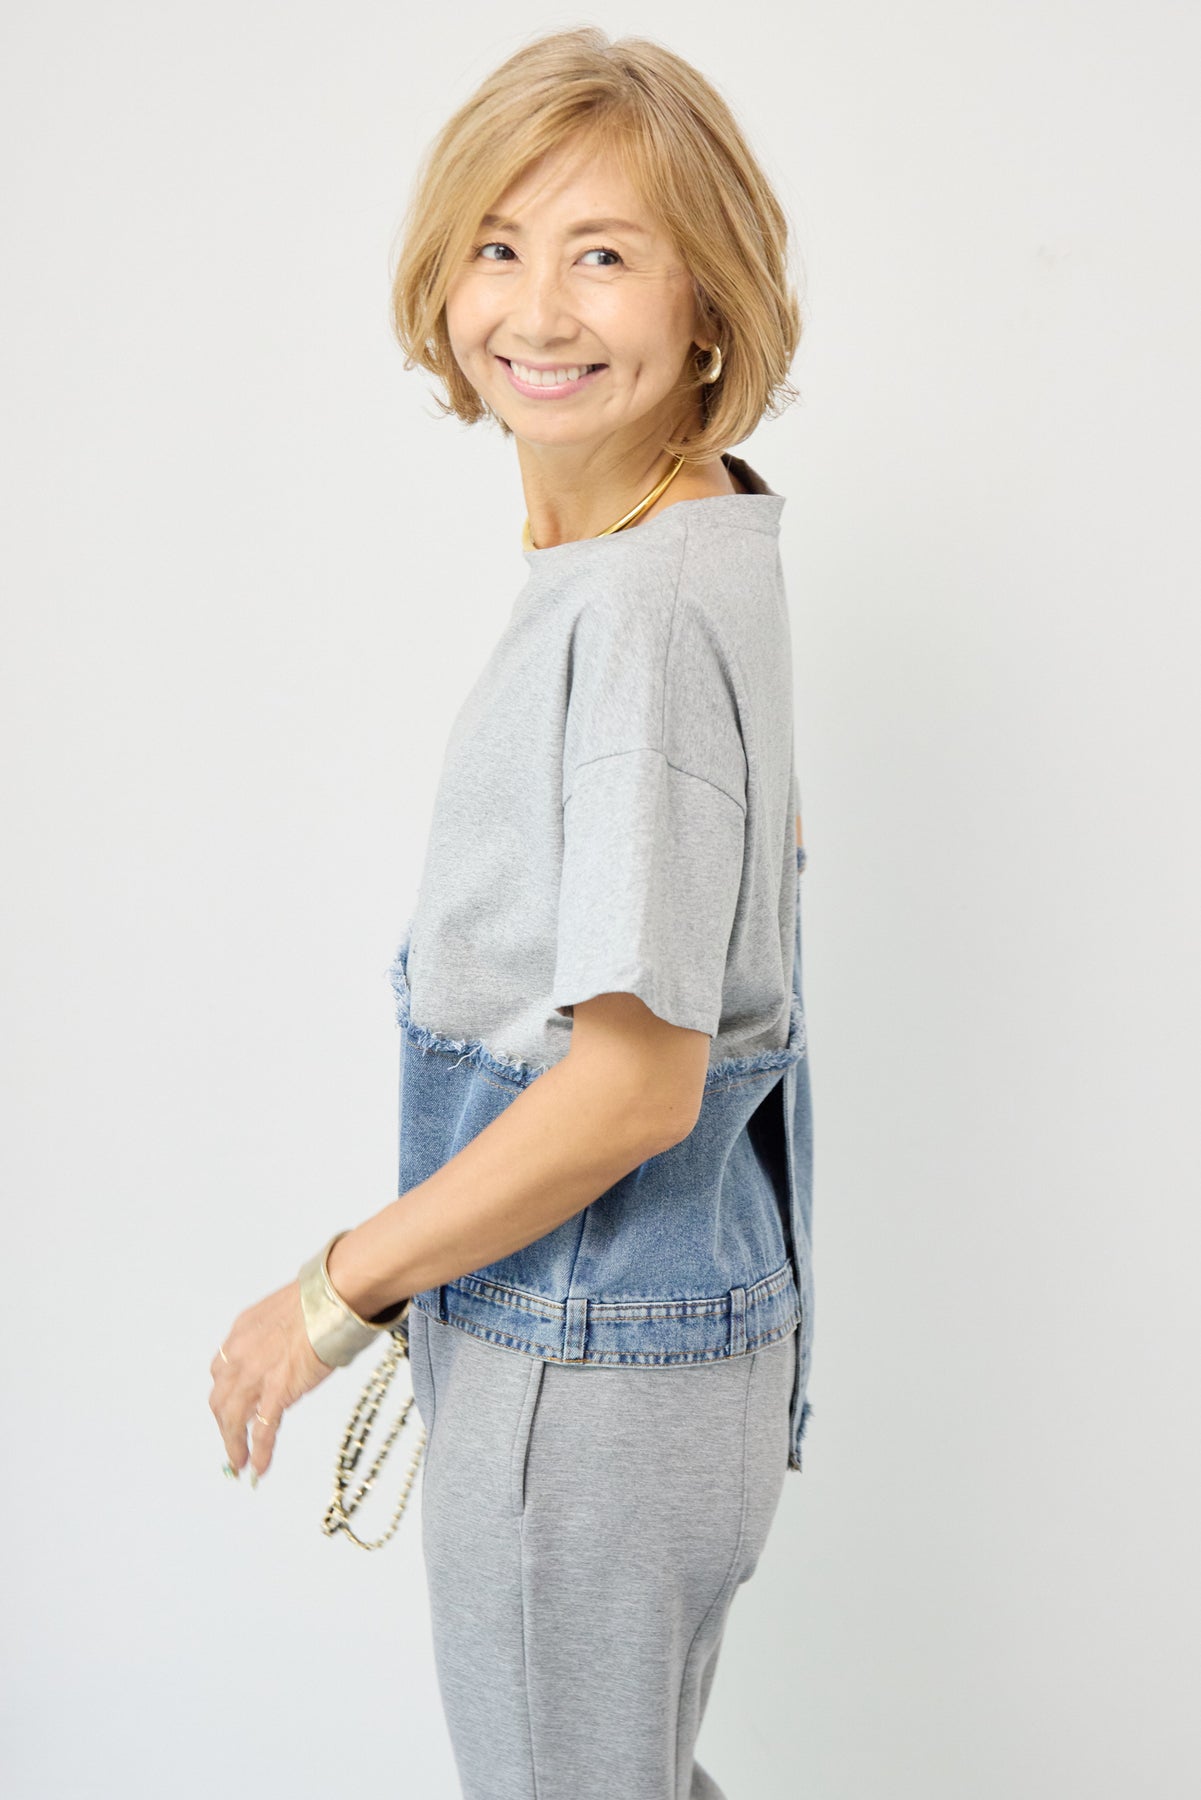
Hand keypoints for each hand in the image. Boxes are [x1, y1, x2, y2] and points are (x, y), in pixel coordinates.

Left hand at [209, 1277, 335, 1480]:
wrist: (334, 1297)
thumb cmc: (324, 1298)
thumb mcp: (287, 1313)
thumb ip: (281, 1335)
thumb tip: (296, 1348)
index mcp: (242, 1331)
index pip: (223, 1370)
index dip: (226, 1393)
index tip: (232, 1408)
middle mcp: (239, 1354)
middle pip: (220, 1399)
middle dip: (224, 1424)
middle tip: (232, 1443)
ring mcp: (255, 1375)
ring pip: (232, 1419)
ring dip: (233, 1445)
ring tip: (239, 1464)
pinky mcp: (276, 1391)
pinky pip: (262, 1430)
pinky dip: (258, 1452)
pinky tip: (258, 1468)